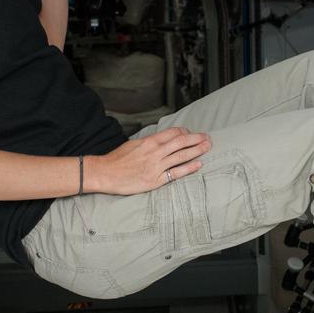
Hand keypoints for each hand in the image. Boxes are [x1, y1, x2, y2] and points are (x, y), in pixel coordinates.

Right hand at [89, 127, 210, 195]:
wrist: (105, 173)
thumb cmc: (117, 159)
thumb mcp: (134, 144)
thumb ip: (150, 142)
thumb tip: (162, 141)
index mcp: (150, 141)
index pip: (173, 133)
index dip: (186, 133)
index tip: (192, 134)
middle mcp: (155, 151)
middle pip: (182, 142)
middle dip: (197, 139)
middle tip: (208, 138)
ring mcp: (156, 166)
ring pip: (182, 155)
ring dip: (197, 150)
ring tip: (207, 147)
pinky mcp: (156, 180)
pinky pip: (176, 172)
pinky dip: (189, 167)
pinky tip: (198, 164)